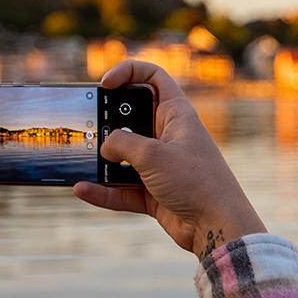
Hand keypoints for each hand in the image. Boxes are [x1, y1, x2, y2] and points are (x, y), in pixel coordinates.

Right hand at [73, 60, 266, 255]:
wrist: (217, 225)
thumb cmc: (195, 181)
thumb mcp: (152, 154)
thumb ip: (122, 143)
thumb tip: (105, 147)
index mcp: (175, 114)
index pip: (153, 77)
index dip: (128, 71)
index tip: (105, 83)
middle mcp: (167, 136)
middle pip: (131, 118)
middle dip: (107, 121)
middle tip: (88, 126)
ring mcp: (160, 165)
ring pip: (123, 156)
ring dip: (102, 160)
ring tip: (80, 160)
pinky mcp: (154, 192)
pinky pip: (122, 188)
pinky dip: (104, 190)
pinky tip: (82, 189)